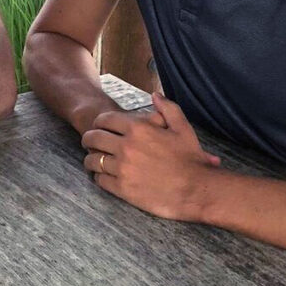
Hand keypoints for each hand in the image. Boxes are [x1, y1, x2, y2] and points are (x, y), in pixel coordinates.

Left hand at [81, 92, 220, 219]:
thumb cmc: (191, 159)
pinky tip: (103, 176)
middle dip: (88, 138)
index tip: (98, 127)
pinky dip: (99, 177)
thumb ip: (167, 108)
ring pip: (93, 160)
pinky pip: (100, 180)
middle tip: (89, 142)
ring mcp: (123, 169)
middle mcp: (126, 147)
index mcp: (138, 129)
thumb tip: (155, 95)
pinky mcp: (123, 189)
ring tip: (93, 160)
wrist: (197, 190)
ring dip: (91, 159)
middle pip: (93, 138)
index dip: (98, 122)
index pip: (105, 120)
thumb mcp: (182, 127)